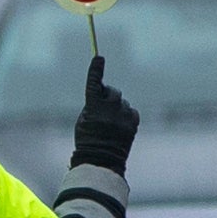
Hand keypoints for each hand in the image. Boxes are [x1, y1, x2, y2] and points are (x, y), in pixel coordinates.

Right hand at [72, 56, 139, 174]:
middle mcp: (111, 110)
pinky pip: (131, 112)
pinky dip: (126, 115)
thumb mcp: (83, 120)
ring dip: (117, 108)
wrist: (102, 160)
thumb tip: (104, 94)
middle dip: (107, 95)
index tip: (98, 58)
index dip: (96, 70)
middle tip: (101, 106)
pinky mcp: (133, 123)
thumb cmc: (87, 139)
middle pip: (113, 92)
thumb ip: (93, 105)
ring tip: (109, 123)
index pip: (95, 83)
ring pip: (122, 103)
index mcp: (94, 108)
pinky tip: (119, 126)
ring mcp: (123, 117)